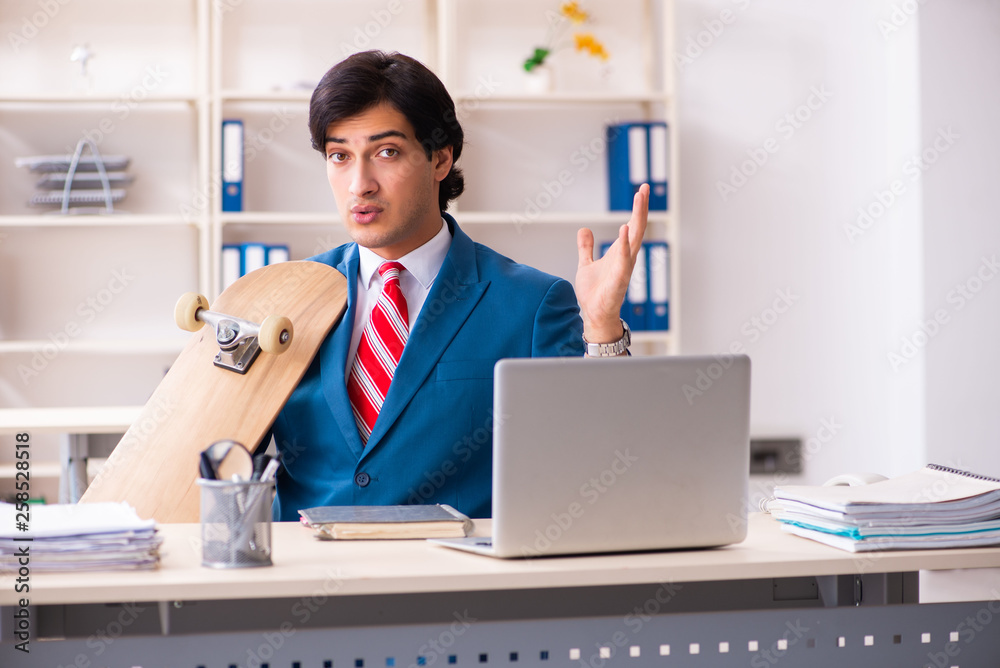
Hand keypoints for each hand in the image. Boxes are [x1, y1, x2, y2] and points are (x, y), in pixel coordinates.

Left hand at [575, 183, 648, 342]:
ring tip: (639, 199)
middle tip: (644, 188)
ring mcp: (625, 267)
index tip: (641, 189)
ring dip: (637, 218)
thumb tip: (584, 229)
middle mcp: (626, 257)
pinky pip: (624, 259)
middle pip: (637, 227)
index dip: (637, 208)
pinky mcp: (619, 279)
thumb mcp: (586, 264)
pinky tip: (624, 229)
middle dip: (641, 207)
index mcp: (620, 252)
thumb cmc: (595, 292)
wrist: (594, 314)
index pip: (632, 225)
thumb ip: (586, 247)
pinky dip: (624, 244)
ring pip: (634, 239)